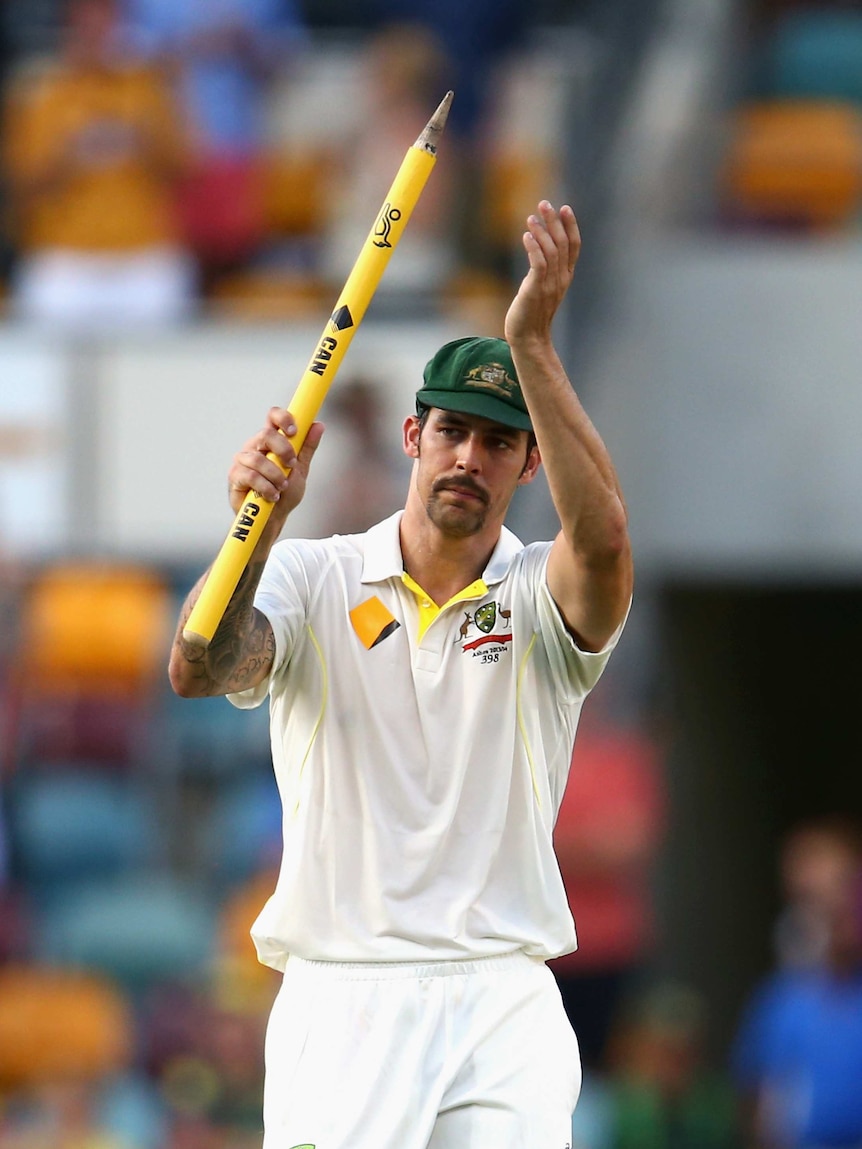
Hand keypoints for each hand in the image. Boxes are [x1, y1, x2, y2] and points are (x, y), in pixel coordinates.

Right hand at [227, 407, 323, 537]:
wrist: (274, 519)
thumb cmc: (285, 493)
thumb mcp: (300, 469)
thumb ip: (307, 447)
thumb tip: (319, 425)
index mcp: (271, 441)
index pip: (272, 417)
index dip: (283, 418)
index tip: (294, 431)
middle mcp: (254, 447)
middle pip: (266, 435)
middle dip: (283, 451)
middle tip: (292, 466)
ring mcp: (243, 461)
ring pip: (258, 459)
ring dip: (275, 475)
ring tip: (282, 488)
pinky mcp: (235, 477)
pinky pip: (250, 476)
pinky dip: (266, 487)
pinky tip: (273, 496)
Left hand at [504, 201, 580, 348]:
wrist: (528, 339)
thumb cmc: (532, 313)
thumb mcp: (542, 287)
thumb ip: (544, 269)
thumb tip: (537, 247)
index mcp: (565, 276)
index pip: (574, 246)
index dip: (571, 226)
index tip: (564, 208)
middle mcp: (560, 279)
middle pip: (562, 244)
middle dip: (554, 222)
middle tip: (544, 204)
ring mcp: (549, 285)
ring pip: (551, 252)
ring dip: (541, 232)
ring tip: (531, 218)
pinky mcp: (535, 291)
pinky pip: (538, 265)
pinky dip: (534, 248)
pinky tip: (527, 236)